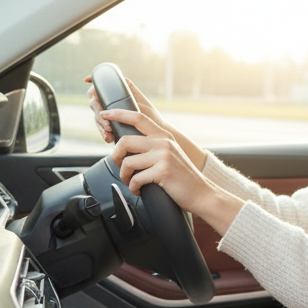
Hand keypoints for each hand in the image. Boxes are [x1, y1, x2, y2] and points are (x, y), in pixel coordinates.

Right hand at [85, 75, 167, 144]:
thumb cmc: (149, 114)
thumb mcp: (139, 99)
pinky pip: (102, 128)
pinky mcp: (110, 125)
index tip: (91, 94)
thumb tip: (121, 81)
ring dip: (100, 125)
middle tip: (107, 124)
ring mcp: (110, 114)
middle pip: (95, 103)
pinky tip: (108, 139)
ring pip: (97, 117)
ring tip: (109, 133)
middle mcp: (111, 102)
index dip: (93, 87)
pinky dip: (103, 134)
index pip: (100, 87)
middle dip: (98, 113)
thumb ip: (128, 89)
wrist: (154, 132)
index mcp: (117, 92)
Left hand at [101, 107, 242, 234]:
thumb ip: (153, 146)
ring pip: (127, 162)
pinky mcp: (162, 171)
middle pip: (125, 141)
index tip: (105, 114)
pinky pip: (136, 179)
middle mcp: (163, 142)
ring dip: (125, 176)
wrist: (202, 193)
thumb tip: (127, 147)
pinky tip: (141, 191)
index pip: (138, 118)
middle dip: (116, 157)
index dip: (119, 113)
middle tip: (120, 167)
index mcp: (164, 136)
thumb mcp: (170, 155)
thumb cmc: (182, 178)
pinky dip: (134, 188)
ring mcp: (163, 156)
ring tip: (132, 183)